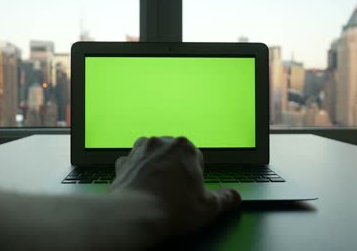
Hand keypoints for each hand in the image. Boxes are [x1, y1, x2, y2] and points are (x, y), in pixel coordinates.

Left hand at [110, 136, 240, 235]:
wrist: (136, 214)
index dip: (195, 177)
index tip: (191, 191)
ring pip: (152, 156)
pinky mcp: (123, 162)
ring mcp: (139, 150)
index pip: (196, 158)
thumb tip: (234, 197)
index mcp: (185, 147)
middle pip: (173, 154)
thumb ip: (224, 199)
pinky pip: (132, 164)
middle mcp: (161, 142)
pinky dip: (136, 173)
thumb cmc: (172, 208)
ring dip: (155, 167)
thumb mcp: (208, 207)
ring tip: (157, 190)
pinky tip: (140, 189)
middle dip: (174, 169)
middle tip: (175, 192)